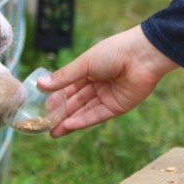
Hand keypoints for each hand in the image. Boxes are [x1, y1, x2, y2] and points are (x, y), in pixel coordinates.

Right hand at [38, 25, 178, 137]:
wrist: (142, 55)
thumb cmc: (114, 52)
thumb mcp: (84, 63)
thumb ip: (64, 77)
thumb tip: (40, 84)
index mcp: (89, 69)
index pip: (69, 86)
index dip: (56, 97)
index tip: (41, 107)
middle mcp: (98, 84)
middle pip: (76, 101)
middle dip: (61, 113)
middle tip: (43, 125)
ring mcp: (108, 96)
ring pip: (85, 111)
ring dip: (69, 121)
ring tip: (52, 132)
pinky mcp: (118, 107)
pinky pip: (97, 115)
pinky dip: (83, 121)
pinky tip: (68, 126)